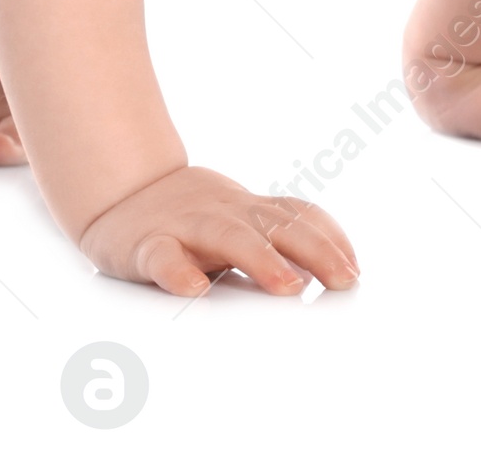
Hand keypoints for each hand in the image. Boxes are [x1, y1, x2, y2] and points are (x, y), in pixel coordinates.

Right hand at [77, 165, 360, 297]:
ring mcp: (189, 226)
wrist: (126, 191)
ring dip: (262, 259)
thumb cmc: (196, 217)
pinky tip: (194, 288)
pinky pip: (165, 256)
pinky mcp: (149, 244)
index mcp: (251, 212)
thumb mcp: (242, 222)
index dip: (330, 239)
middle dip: (316, 252)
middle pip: (277, 227)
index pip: (300, 216)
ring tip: (289, 285)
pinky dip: (179, 271)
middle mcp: (227, 214)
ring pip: (229, 238)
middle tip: (343, 280)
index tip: (355, 268)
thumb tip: (338, 270)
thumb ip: (281, 239)